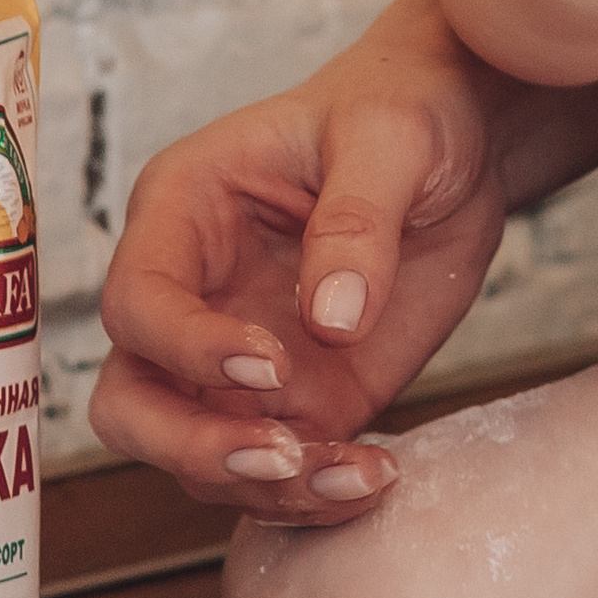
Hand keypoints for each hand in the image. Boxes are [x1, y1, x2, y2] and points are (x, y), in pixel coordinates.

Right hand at [87, 0, 597, 527]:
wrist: (466, 137)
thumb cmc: (406, 105)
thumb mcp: (390, 136)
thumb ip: (357, 219)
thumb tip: (330, 317)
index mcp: (183, 212)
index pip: (137, 302)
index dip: (186, 347)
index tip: (268, 364)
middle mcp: (194, 295)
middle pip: (131, 402)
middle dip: (191, 446)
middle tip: (282, 454)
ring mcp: (240, 358)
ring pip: (198, 455)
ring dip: (265, 486)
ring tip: (355, 476)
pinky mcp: (303, 397)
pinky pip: (282, 468)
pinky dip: (319, 493)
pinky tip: (378, 479)